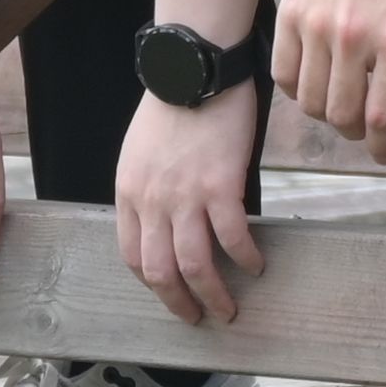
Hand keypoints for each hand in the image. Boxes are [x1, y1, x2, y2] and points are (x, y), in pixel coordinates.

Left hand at [114, 84, 267, 323]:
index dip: (153, 285)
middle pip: (160, 271)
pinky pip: (232, 238)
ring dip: (214, 295)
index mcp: (129, 192)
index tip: (171, 296)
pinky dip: (245, 258)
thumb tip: (166, 221)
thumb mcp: (140, 152)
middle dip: (180, 304)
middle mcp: (152, 200)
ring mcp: (185, 196)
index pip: (133, 256)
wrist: (195, 68)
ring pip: (194, 265)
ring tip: (229, 308)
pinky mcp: (220, 185)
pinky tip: (256, 265)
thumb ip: (147, 189)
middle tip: (200, 317)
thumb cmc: (174, 104)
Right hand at [275, 0, 385, 151]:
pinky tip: (316, 79)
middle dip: (356, 133)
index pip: (382, 116)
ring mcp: (316, 25)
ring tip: (342, 101)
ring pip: (310, 101)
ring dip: (327, 113)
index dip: (384, 146)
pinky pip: (283, 73)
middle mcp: (354, 36)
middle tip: (366, 126)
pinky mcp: (289, 12)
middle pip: (342, 116)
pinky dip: (298, 89)